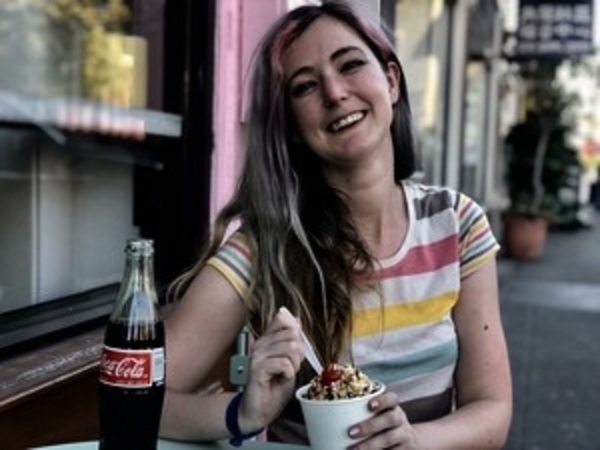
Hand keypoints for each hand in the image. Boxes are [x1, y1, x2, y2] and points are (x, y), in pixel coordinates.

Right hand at [237, 308, 303, 431]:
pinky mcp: (257, 368)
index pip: (283, 319)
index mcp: (266, 339)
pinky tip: (280, 379)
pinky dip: (288, 373)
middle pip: (292, 335)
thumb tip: (296, 318)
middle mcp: (260, 343)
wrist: (259, 411)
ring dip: (294, 364)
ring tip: (285, 374)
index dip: (296, 334)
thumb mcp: (290, 360)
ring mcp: (257, 355)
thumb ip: (292, 340)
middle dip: (299, 354)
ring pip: (290, 348)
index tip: (294, 352)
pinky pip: (284, 363)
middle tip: (290, 368)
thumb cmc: (274, 387)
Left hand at [348, 391, 425, 448]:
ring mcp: (404, 436)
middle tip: (350, 432)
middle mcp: (400, 420)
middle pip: (390, 419)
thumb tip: (327, 414)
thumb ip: (361, 412)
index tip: (369, 405)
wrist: (409, 442)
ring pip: (389, 438)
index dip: (382, 400)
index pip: (391, 399)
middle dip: (370, 425)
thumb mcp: (379, 415)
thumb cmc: (384, 425)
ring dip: (370, 445)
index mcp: (393, 407)